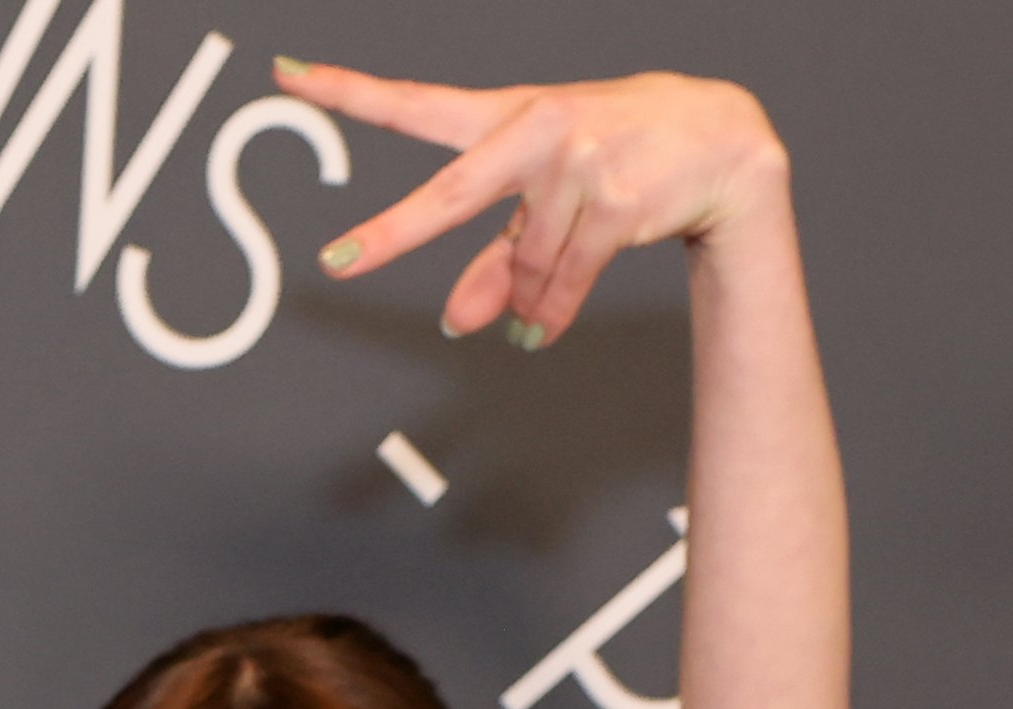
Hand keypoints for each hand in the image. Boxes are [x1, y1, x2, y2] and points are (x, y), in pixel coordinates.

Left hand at [282, 58, 788, 346]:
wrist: (721, 140)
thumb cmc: (618, 157)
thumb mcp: (546, 199)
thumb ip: (494, 257)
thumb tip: (457, 321)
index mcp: (507, 116)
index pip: (416, 105)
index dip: (350, 91)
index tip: (291, 75)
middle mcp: (537, 130)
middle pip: (451, 191)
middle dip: (393, 231)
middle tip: (339, 262)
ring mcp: (579, 162)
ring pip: (521, 264)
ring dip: (524, 297)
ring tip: (539, 299)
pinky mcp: (617, 199)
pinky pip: (561, 283)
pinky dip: (548, 315)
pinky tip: (540, 329)